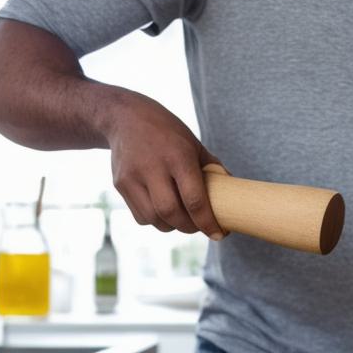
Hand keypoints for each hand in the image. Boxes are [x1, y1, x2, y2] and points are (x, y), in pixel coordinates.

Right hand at [107, 91, 224, 238]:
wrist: (125, 117)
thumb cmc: (168, 132)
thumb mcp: (194, 144)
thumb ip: (212, 168)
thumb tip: (232, 193)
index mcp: (178, 157)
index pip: (194, 200)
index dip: (207, 223)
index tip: (219, 235)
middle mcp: (153, 168)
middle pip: (171, 213)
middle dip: (189, 227)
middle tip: (200, 227)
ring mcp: (133, 177)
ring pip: (153, 218)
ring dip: (171, 226)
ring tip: (182, 219)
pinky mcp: (120, 184)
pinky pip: (140, 215)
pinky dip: (155, 220)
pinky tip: (163, 211)